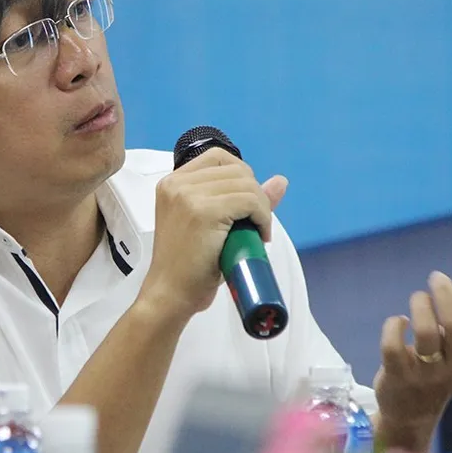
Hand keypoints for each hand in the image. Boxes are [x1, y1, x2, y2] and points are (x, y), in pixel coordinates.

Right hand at [138, 147, 288, 320]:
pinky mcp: (204, 211)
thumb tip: (281, 181)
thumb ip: (242, 199)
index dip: (241, 177)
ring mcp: (188, 195)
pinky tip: (259, 235)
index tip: (246, 204)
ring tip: (256, 232)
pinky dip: (263, 217)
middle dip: (255, 194)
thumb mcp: (212, 225)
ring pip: (247, 184)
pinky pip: (250, 201)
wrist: (170, 294)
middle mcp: (177, 183)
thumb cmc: (188, 266)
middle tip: (255, 224)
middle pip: (236, 169)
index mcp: (172, 183)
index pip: (219, 157)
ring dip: (261, 208)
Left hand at [374, 265, 451, 428]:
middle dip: (446, 295)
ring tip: (420, 298)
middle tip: (438, 277)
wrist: (414, 409)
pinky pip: (393, 347)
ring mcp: (428, 370)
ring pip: (425, 333)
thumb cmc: (451, 362)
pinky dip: (394, 326)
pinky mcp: (397, 374)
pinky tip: (399, 322)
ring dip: (420, 305)